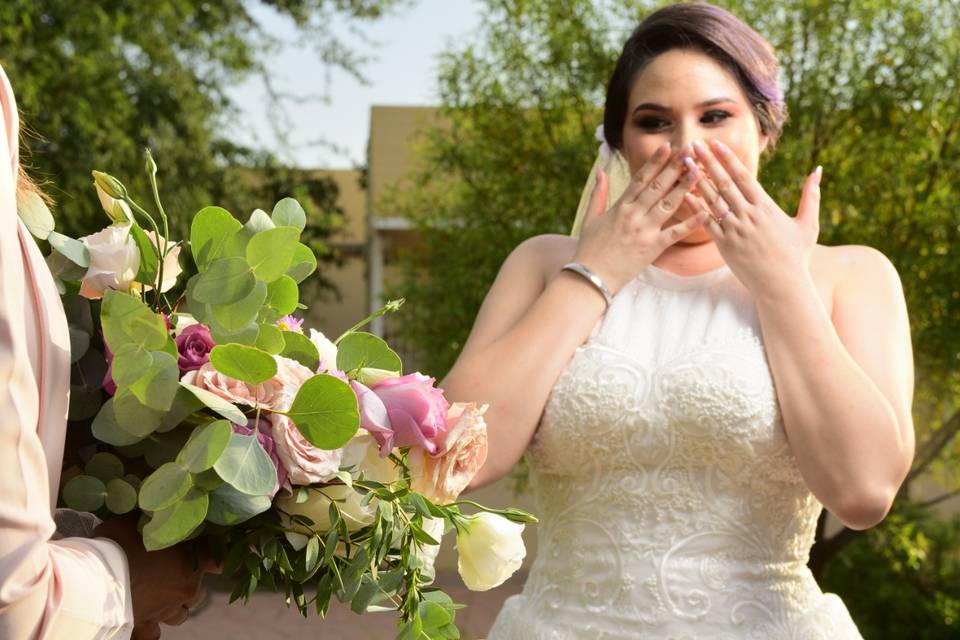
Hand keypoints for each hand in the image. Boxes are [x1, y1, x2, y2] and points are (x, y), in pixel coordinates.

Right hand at [94, 515, 219, 637]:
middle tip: (169, 574)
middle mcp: (186, 588)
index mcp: (191, 560)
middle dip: (187, 583)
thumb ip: (151, 518)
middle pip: (198, 590)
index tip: (207, 555)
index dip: (212, 558)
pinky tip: (144, 623)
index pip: (217, 561)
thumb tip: (155, 505)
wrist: (93, 580)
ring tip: (158, 597)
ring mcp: (167, 610)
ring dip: (173, 605)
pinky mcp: (146, 626)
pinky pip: (153, 635)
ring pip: (181, 614)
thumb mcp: (135, 521)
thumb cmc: (117, 544)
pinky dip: (151, 629)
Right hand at [573, 142, 709, 294]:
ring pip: (669, 204)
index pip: (640, 179)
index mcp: (620, 207)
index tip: (668, 146)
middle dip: (674, 167)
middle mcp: (634, 215)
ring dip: (685, 187)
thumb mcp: (590, 218)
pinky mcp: (653, 248)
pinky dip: (690, 224)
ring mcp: (644, 231)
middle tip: (690, 150)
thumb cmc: (589, 249)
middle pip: (658, 186)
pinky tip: (705, 212)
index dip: (655, 162)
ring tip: (699, 171)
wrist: (591, 277)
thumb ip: (598, 194)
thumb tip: (601, 171)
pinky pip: (675, 234)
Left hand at [686, 138, 821, 296]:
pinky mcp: (724, 245)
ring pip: (712, 200)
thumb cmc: (797, 256)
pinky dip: (695, 207)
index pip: (743, 176)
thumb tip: (818, 170)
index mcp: (766, 207)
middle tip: (692, 144)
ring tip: (684, 164)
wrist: (781, 286)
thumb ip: (811, 196)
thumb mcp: (808, 224)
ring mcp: (735, 230)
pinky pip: (706, 222)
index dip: (727, 158)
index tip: (714, 143)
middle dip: (707, 162)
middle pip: (723, 183)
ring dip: (696, 180)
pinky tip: (684, 194)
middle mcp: (748, 216)